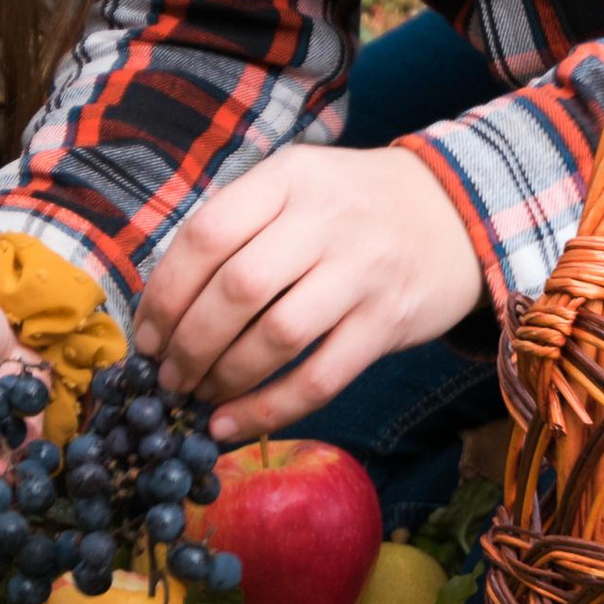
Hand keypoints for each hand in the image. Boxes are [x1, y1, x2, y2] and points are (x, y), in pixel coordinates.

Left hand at [130, 146, 483, 442]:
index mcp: (287, 179)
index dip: (166, 292)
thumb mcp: (295, 184)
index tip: (147, 335)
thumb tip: (163, 303)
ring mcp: (362, 272)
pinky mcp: (388, 322)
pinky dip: (269, 408)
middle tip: (166, 376)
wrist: (456, 210)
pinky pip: (321, 377)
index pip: (208, 234)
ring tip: (196, 396)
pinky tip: (233, 424)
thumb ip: (237, 225)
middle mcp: (325, 221)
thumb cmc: (350, 204)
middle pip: (238, 289)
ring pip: (277, 336)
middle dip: (189, 343)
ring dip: (224, 377)